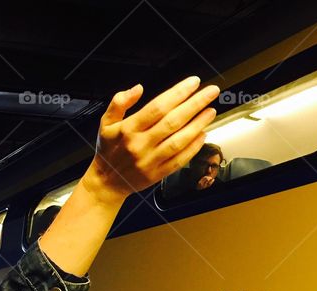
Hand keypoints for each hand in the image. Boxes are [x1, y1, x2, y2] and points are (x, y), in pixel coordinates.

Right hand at [83, 77, 219, 203]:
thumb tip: (138, 88)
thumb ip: (119, 102)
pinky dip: (193, 147)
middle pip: (173, 121)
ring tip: (211, 111)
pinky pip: (179, 160)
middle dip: (195, 104)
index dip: (178, 93)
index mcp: (128, 129)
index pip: (157, 107)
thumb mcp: (105, 123)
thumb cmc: (108, 150)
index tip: (193, 82)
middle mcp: (140, 145)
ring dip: (198, 125)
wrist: (106, 183)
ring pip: (179, 141)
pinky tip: (203, 134)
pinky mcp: (158, 174)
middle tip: (211, 92)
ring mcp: (150, 161)